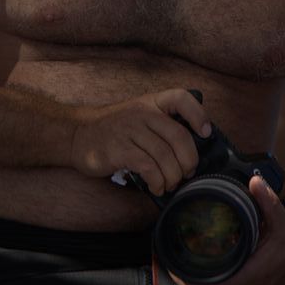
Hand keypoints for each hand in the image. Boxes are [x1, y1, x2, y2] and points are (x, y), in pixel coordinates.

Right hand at [70, 89, 210, 196]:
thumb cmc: (115, 130)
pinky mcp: (118, 149)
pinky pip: (148, 166)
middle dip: (189, 160)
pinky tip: (157, 186)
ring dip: (173, 175)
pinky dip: (157, 181)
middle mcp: (142, 112)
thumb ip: (162, 125)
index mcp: (151, 102)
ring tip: (170, 183)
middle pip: (179, 136)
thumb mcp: (139, 116)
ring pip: (164, 155)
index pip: (181, 98)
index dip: (199, 115)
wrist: (78, 134)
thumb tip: (192, 150)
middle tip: (187, 172)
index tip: (206, 133)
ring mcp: (129, 129)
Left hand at [173, 174, 284, 284]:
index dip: (179, 273)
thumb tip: (254, 181)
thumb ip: (267, 202)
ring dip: (190, 275)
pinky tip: (196, 260)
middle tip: (167, 247)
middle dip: (179, 270)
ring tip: (177, 252)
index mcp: (239, 280)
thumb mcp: (282, 224)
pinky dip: (202, 278)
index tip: (167, 255)